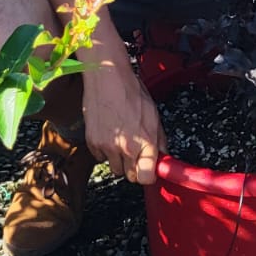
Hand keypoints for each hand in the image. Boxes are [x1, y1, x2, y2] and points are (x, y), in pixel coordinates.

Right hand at [81, 64, 165, 184]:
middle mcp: (127, 147)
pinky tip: (109, 133)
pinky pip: (100, 158)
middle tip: (134, 151)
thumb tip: (163, 156)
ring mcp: (108, 147)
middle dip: (134, 167)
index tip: (148, 170)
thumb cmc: (131, 91)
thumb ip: (159, 140)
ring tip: (120, 139)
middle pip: (130, 176)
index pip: (146, 178)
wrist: (107, 77)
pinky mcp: (93, 143)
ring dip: (118, 159)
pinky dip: (104, 150)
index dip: (148, 175)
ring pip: (115, 169)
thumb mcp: (153, 114)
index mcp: (146, 141)